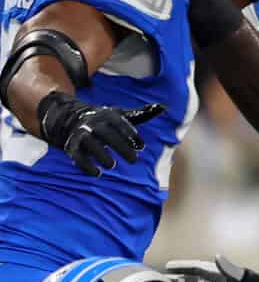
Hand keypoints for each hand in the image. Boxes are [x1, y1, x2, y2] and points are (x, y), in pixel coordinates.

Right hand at [36, 92, 162, 175]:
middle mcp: (93, 124)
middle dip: (120, 147)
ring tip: (112, 165)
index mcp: (107, 116)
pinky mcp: (72, 146)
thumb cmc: (108, 121)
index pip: (119, 123)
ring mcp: (81, 135)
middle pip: (106, 134)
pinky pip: (76, 155)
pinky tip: (97, 174)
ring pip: (90, 144)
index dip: (130, 133)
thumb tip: (163, 107)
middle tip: (134, 160)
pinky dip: (85, 165)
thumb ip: (142, 113)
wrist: (76, 120)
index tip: (142, 146)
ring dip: (100, 155)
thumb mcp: (123, 115)